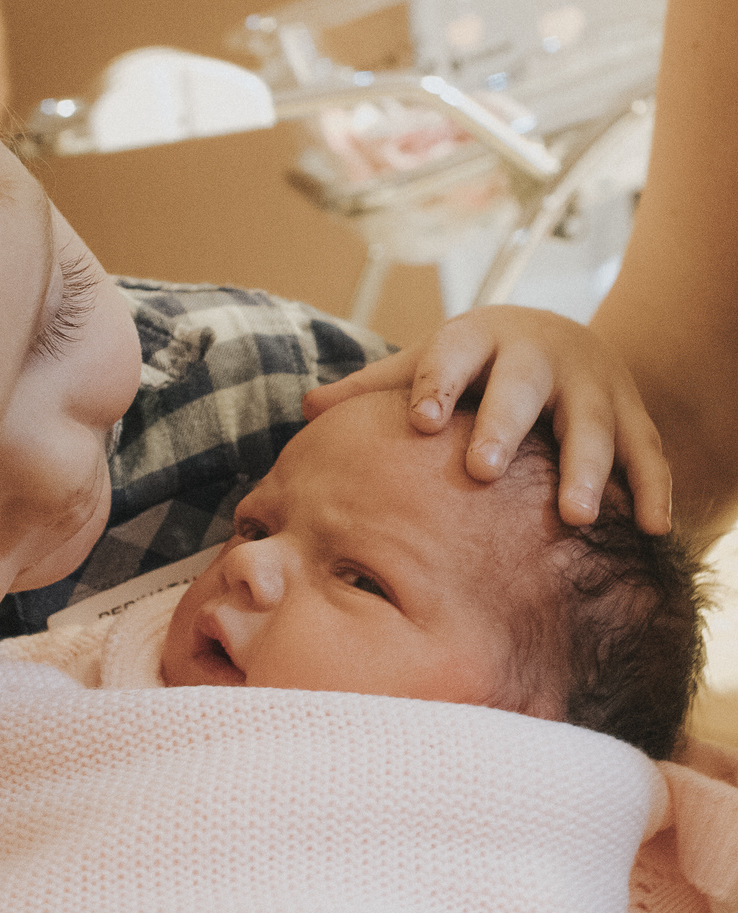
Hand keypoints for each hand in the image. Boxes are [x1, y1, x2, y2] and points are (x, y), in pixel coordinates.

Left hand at [302, 305, 671, 533]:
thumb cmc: (474, 365)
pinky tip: (655, 527)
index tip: (420, 419)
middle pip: (523, 388)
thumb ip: (374, 389)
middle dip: (505, 425)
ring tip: (578, 517)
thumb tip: (305, 409)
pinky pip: (648, 450)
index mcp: (478, 340)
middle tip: (482, 469)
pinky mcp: (630, 413)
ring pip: (593, 424)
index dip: (437, 386)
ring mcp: (589, 385)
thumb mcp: (427, 363)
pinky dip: (653, 486)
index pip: (452, 358)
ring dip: (587, 468)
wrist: (557, 337)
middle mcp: (537, 358)